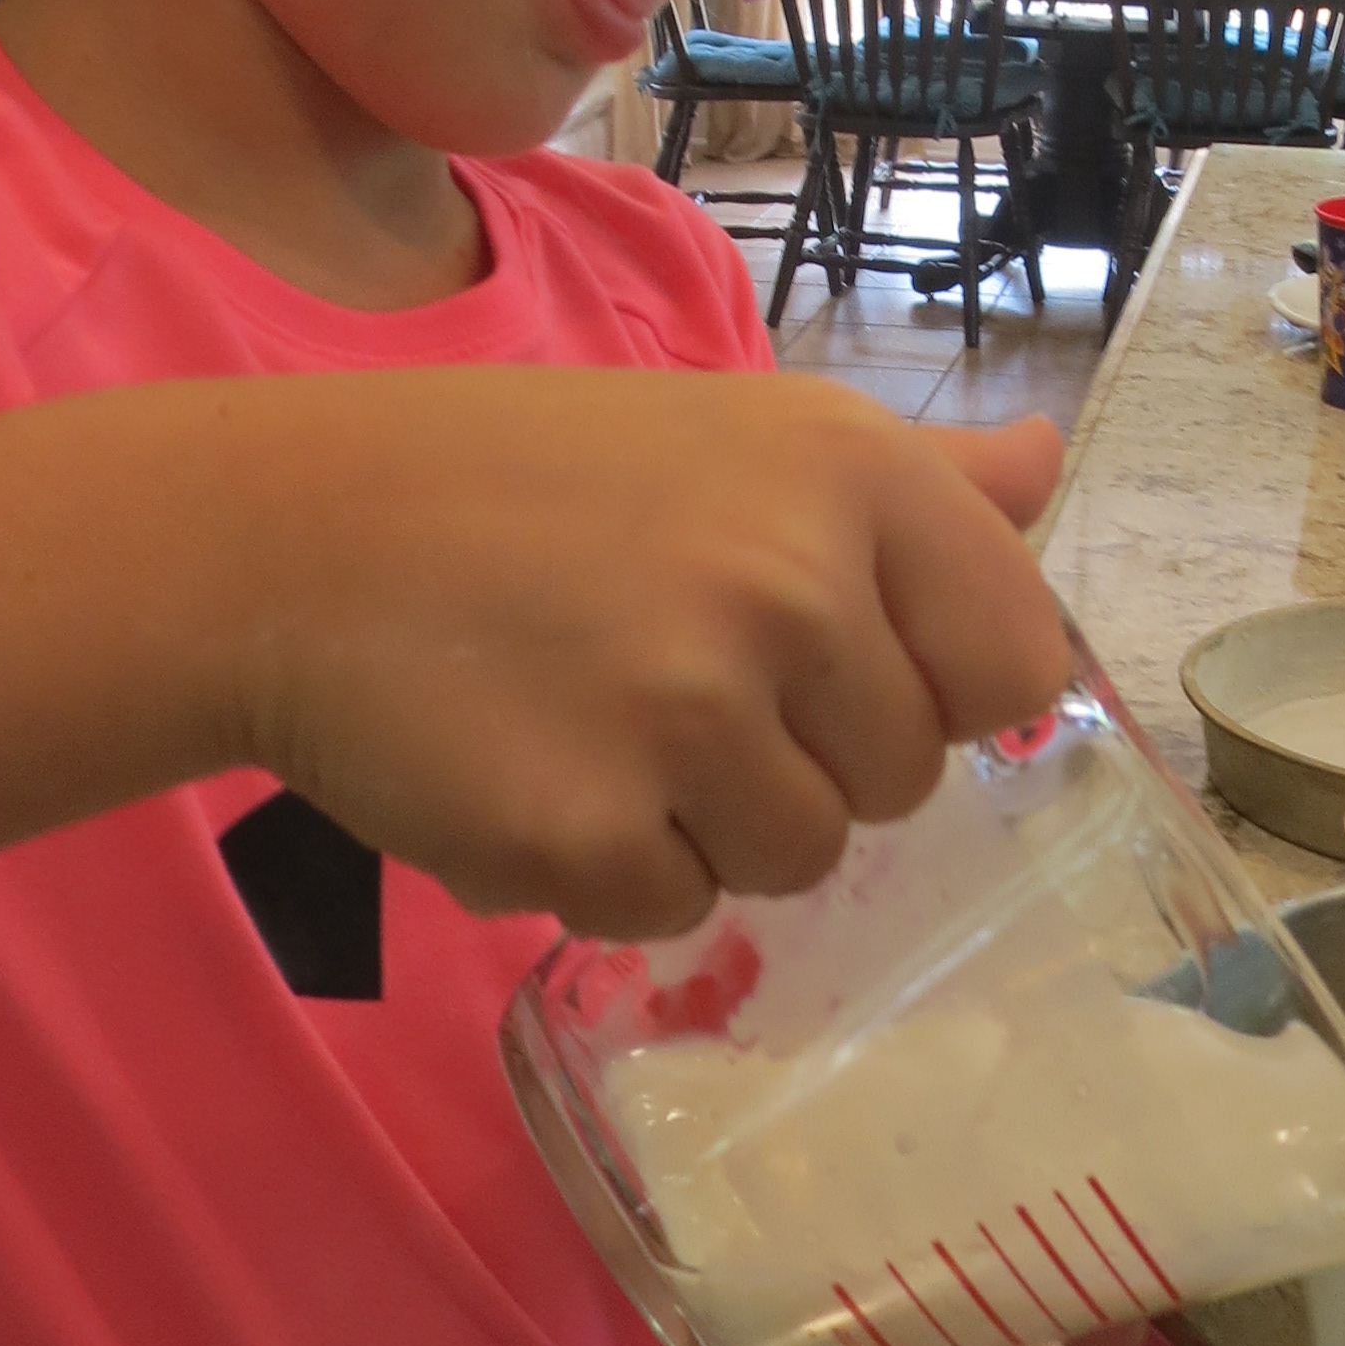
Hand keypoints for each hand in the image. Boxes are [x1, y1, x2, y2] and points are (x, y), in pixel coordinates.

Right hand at [242, 367, 1071, 934]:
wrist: (298, 542)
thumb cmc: (535, 484)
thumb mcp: (740, 433)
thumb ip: (913, 478)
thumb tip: (1045, 468)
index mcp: (850, 476)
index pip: (1016, 663)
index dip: (940, 691)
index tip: (843, 670)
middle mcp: (788, 587)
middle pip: (902, 781)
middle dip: (804, 759)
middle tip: (672, 678)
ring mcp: (686, 715)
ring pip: (799, 860)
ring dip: (709, 825)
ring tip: (599, 722)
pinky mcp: (585, 833)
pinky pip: (674, 912)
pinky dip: (606, 873)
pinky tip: (535, 772)